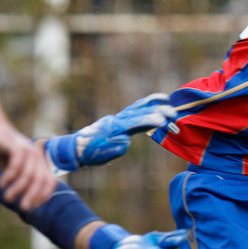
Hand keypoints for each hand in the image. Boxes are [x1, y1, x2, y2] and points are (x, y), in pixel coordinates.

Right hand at [0, 126, 57, 210]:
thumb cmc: (6, 154)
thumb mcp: (17, 170)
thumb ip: (23, 183)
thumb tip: (28, 206)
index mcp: (41, 163)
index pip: (50, 183)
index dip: (44, 196)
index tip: (33, 207)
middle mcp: (38, 157)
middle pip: (40, 180)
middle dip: (32, 196)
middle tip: (23, 208)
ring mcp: (29, 150)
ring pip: (27, 175)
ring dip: (17, 189)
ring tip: (7, 198)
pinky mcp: (17, 146)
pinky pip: (16, 165)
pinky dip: (8, 177)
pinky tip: (1, 185)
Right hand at [46, 94, 178, 171]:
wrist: (75, 151)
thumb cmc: (94, 147)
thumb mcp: (113, 140)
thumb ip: (123, 136)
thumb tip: (128, 139)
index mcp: (119, 120)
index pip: (138, 109)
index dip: (151, 102)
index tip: (166, 97)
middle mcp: (116, 121)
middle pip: (139, 113)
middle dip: (156, 111)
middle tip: (172, 111)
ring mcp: (112, 129)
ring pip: (132, 122)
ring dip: (148, 120)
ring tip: (163, 120)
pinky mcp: (106, 139)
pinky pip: (120, 141)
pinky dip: (121, 143)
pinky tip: (123, 141)